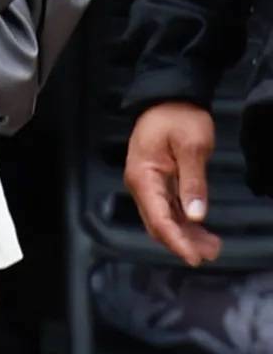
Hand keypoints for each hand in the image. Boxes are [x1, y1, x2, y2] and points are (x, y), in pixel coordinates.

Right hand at [124, 102, 220, 265]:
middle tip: (210, 254)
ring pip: (164, 219)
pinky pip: (169, 208)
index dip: (177, 241)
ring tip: (212, 246)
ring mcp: (148, 185)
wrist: (169, 97)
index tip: (195, 257)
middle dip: (183, 242)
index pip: (159, 219)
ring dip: (186, 234)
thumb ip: (193, 182)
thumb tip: (196, 215)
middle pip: (159, 224)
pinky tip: (202, 230)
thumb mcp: (192, 146)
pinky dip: (185, 222)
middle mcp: (141, 186)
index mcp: (143, 178)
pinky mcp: (158, 182)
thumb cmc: (178, 116)